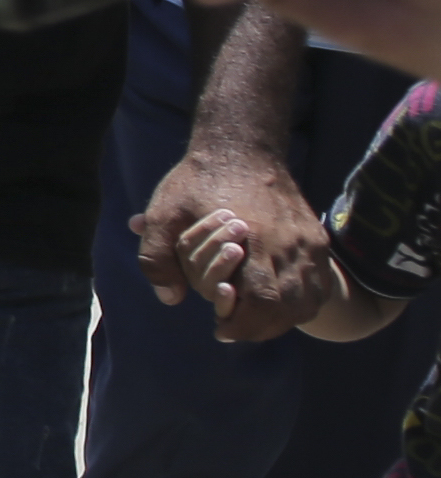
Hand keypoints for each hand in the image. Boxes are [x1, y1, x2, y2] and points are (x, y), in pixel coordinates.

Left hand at [168, 199, 334, 343]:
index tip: (220, 328)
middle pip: (290, 308)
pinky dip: (302, 304)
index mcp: (255, 239)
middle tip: (232, 329)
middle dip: (260, 327)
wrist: (242, 149)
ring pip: (309, 300)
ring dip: (282, 320)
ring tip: (252, 321)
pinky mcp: (317, 239)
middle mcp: (291, 244)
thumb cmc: (197, 183)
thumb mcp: (162, 214)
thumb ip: (157, 258)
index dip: (244, 324)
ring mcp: (309, 243)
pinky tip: (277, 307)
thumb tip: (171, 299)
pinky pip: (321, 285)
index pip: (264, 302)